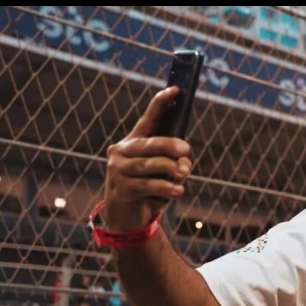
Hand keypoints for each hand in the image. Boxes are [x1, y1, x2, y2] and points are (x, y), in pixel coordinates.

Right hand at [102, 86, 192, 230]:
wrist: (127, 215)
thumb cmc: (149, 187)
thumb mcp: (161, 170)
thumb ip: (172, 160)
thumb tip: (183, 161)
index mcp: (134, 141)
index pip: (148, 119)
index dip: (161, 104)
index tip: (176, 90)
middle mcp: (122, 151)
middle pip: (149, 144)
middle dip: (169, 145)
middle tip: (186, 150)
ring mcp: (119, 170)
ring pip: (149, 165)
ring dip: (170, 168)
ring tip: (184, 172)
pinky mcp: (121, 189)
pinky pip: (148, 185)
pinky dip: (166, 187)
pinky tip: (178, 190)